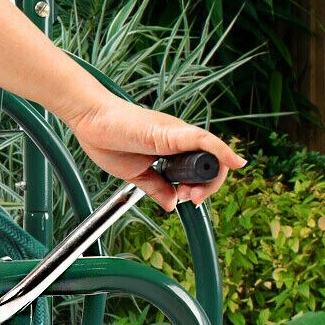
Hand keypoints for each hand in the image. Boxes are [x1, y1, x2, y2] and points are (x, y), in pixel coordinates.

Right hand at [65, 96, 246, 211]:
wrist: (88, 120)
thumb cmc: (107, 139)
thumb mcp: (135, 174)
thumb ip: (155, 187)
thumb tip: (172, 204)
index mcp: (171, 149)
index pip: (199, 171)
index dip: (200, 189)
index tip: (186, 201)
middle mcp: (179, 139)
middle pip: (211, 164)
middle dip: (207, 188)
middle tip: (191, 200)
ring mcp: (177, 133)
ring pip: (212, 154)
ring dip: (211, 179)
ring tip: (193, 195)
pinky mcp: (170, 130)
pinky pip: (204, 140)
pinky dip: (222, 151)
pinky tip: (236, 162)